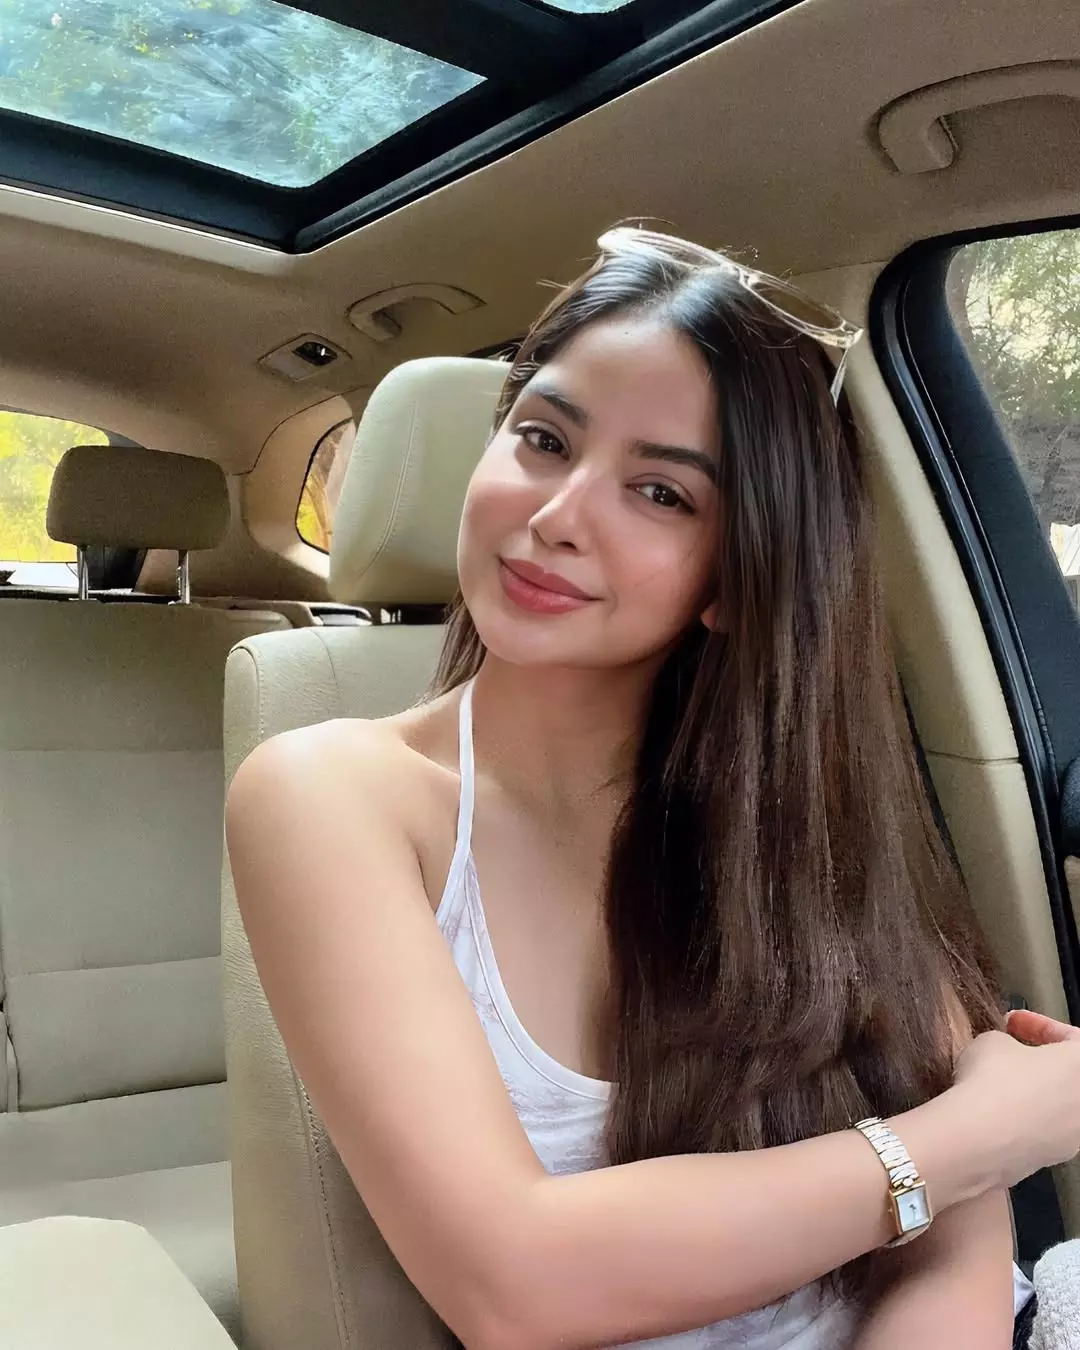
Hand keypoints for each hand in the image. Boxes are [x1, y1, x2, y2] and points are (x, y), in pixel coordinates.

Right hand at [951, 1009, 1079, 1189]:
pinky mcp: (1050, 1160)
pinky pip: (1040, 1130)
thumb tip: (1005, 1051)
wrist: (978, 1139)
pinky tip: (992, 1113)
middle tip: (1009, 1051)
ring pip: (1056, 1105)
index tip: (1012, 1022)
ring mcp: (1073, 1137)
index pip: (1072, 1036)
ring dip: (1032, 1092)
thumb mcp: (992, 1040)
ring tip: (995, 1085)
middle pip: (1067, 1074)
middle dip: (1039, 1061)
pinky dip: (1022, 1119)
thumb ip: (1007, 1041)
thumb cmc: (993, 1080)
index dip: (1038, 1024)